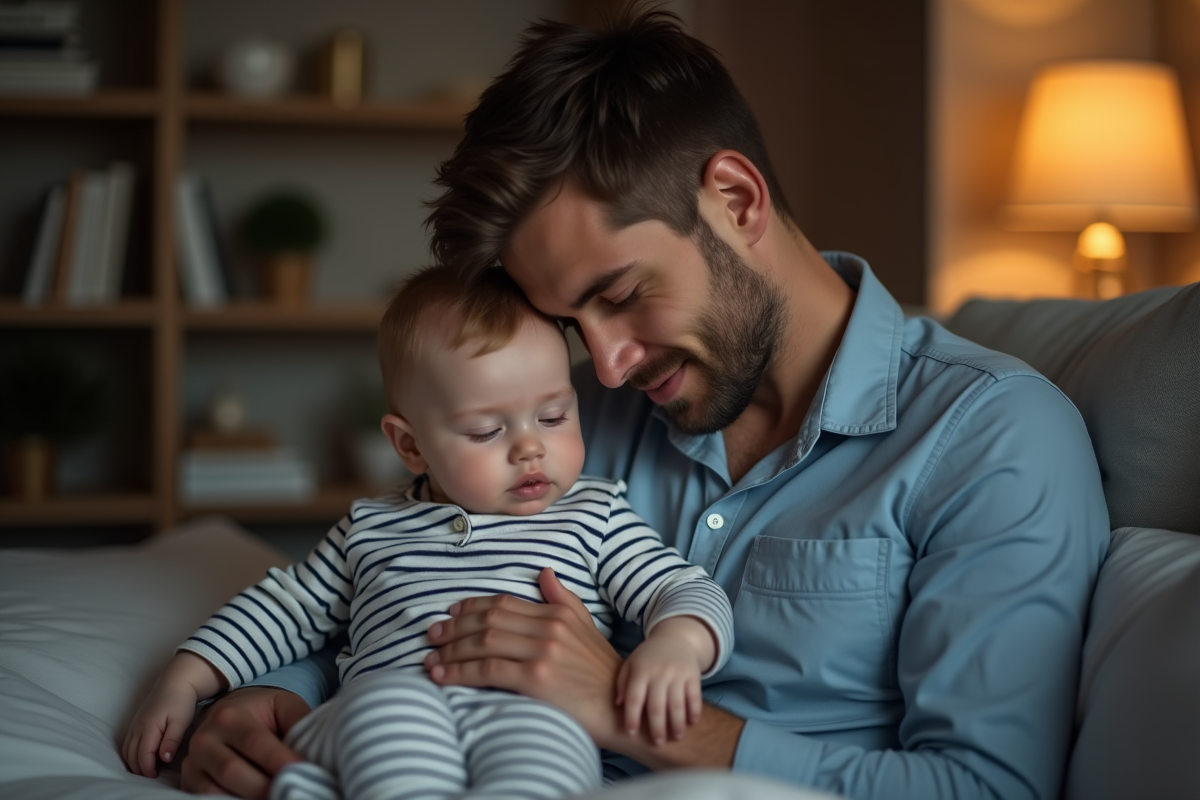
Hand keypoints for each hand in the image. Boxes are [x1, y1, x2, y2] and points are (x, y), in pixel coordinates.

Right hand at [123, 651, 224, 777]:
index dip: (147, 769)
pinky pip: (128, 742)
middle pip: (132, 755)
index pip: (143, 755)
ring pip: (127, 750)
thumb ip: (172, 740)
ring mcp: (135, 724)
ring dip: (134, 762)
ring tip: (147, 769)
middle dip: (140, 768)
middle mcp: (138, 727)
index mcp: (149, 727)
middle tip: (152, 776)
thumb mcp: (181, 721)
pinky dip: (131, 753)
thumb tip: (164, 758)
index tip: (156, 777)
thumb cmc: (181, 700)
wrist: (176, 681)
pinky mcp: (136, 722)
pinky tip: (142, 758)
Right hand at [179, 687, 308, 799]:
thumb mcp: (283, 705)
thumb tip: (314, 746)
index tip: (301, 770)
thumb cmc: (262, 711)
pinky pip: (205, 799)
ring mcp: (192, 764)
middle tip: (290, 793)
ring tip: (275, 798)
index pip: (254, 742)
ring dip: (245, 799)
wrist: (228, 712)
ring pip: (215, 791)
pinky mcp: (189, 782)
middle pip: (232, 771)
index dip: (278, 760)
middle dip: (263, 787)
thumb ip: (299, 720)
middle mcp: (204, 740)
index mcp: (228, 717)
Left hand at [424, 567, 625, 747]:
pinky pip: (486, 671)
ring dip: (450, 650)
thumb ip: (563, 599)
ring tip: (431, 658)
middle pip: (489, 620)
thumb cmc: (603, 673)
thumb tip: (544, 572)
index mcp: (558, 613)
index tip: (451, 614)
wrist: (620, 709)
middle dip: (454, 627)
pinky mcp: (536, 679)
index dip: (472, 607)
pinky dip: (458, 672)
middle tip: (432, 634)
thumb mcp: (587, 627)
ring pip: (483, 643)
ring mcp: (542, 652)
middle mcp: (549, 628)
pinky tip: (441, 676)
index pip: (504, 603)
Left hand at [616, 632, 703, 744]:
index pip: (634, 698)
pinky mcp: (693, 675)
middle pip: (656, 706)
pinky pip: (695, 696)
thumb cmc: (648, 657)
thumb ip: (623, 683)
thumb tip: (618, 704)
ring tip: (676, 737)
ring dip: (677, 723)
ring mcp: (677, 674)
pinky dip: (694, 710)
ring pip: (677, 704)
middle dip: (657, 727)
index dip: (632, 717)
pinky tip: (692, 722)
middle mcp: (659, 673)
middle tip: (657, 743)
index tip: (631, 733)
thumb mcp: (631, 663)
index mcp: (641, 671)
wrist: (675, 639)